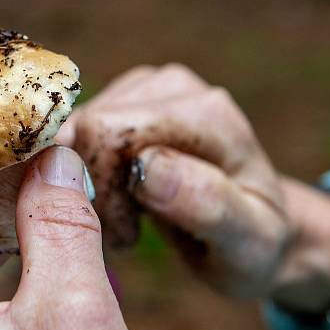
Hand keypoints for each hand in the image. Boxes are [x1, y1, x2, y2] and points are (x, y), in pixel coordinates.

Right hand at [62, 64, 329, 307]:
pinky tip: (117, 201)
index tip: (129, 237)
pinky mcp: (125, 98)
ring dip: (88, 183)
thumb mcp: (247, 241)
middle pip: (88, 127)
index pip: (110, 133)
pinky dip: (86, 173)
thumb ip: (206, 202)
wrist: (253, 230)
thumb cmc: (252, 243)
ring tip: (126, 221)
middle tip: (124, 231)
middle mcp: (174, 86)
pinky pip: (76, 132)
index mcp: (207, 114)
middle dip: (93, 186)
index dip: (101, 189)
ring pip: (75, 130)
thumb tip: (146, 163)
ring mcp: (147, 87)